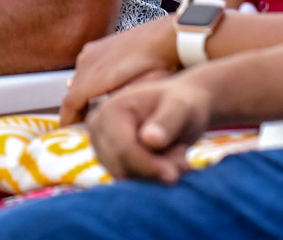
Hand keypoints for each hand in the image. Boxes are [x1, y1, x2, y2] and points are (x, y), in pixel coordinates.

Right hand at [60, 17, 179, 124]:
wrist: (166, 37)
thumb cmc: (156, 68)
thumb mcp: (136, 95)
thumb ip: (114, 108)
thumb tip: (102, 119)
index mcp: (93, 76)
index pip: (71, 102)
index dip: (67, 120)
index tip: (68, 132)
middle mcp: (86, 61)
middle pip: (73, 91)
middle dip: (76, 109)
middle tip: (83, 126)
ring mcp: (91, 52)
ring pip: (80, 79)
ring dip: (83, 95)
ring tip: (93, 111)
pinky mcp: (99, 46)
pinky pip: (87, 68)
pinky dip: (90, 82)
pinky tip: (103, 90)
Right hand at [85, 75, 212, 183]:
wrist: (177, 109)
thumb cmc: (182, 104)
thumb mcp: (182, 107)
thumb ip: (167, 122)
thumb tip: (149, 140)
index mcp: (112, 109)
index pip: (122, 149)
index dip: (147, 166)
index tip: (174, 175)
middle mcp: (97, 126)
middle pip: (120, 166)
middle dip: (153, 171)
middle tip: (184, 164)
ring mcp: (99, 143)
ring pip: (124, 176)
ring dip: (153, 175)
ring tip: (177, 157)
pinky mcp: (107, 158)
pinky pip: (127, 179)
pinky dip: (149, 177)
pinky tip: (166, 162)